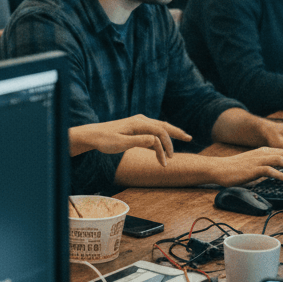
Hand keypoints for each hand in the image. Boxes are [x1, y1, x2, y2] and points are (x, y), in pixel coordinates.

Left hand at [70, 116, 191, 166]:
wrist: (93, 135)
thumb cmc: (105, 141)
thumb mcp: (120, 143)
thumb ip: (138, 142)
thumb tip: (155, 140)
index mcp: (138, 123)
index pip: (159, 132)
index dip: (165, 146)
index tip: (166, 161)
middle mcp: (140, 120)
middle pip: (163, 125)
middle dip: (176, 132)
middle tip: (189, 138)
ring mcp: (139, 122)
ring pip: (159, 126)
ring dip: (170, 133)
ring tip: (183, 137)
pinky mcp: (136, 127)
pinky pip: (153, 130)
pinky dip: (162, 135)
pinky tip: (166, 141)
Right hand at [210, 146, 282, 186]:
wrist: (219, 168)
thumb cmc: (235, 169)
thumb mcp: (253, 165)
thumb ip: (265, 167)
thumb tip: (277, 175)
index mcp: (263, 151)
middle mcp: (262, 153)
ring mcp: (257, 160)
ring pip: (280, 159)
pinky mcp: (252, 169)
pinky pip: (269, 169)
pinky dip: (279, 174)